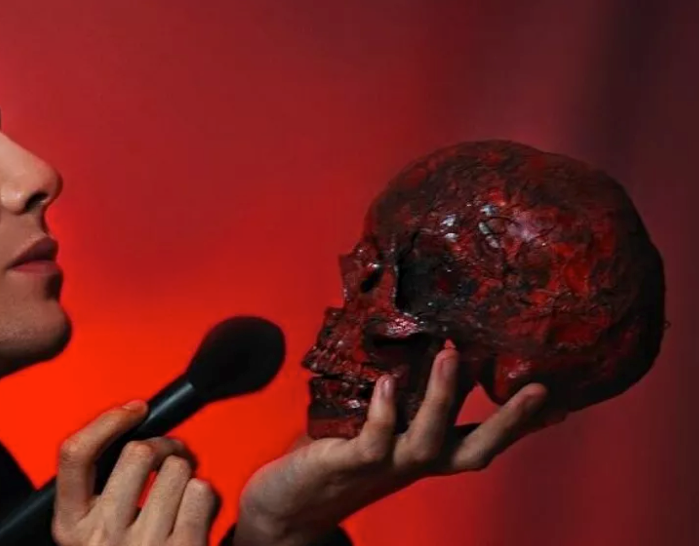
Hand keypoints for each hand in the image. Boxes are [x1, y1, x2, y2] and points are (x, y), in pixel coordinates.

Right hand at [53, 401, 220, 545]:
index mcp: (69, 528)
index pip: (74, 455)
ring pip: (176, 469)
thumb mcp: (93, 536)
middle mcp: (101, 538)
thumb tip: (135, 433)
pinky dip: (206, 495)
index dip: (107, 421)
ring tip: (183, 492)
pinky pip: (201, 491)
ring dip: (186, 472)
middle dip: (162, 446)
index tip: (134, 410)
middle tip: (171, 456)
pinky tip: (198, 513)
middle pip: (136, 453)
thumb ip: (101, 493)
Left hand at [233, 348, 567, 545]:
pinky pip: (372, 440)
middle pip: (475, 450)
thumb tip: (433, 346)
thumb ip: (406, 395)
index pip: (483, 437)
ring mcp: (383, 464)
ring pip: (426, 440)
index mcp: (427, 453)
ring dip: (441, 399)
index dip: (522, 423)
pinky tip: (387, 382)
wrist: (286, 501)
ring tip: (450, 355)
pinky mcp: (346, 462)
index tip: (560, 398)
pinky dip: (383, 412)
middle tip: (539, 389)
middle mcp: (414, 463)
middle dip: (510, 423)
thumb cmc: (334, 454)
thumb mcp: (379, 422)